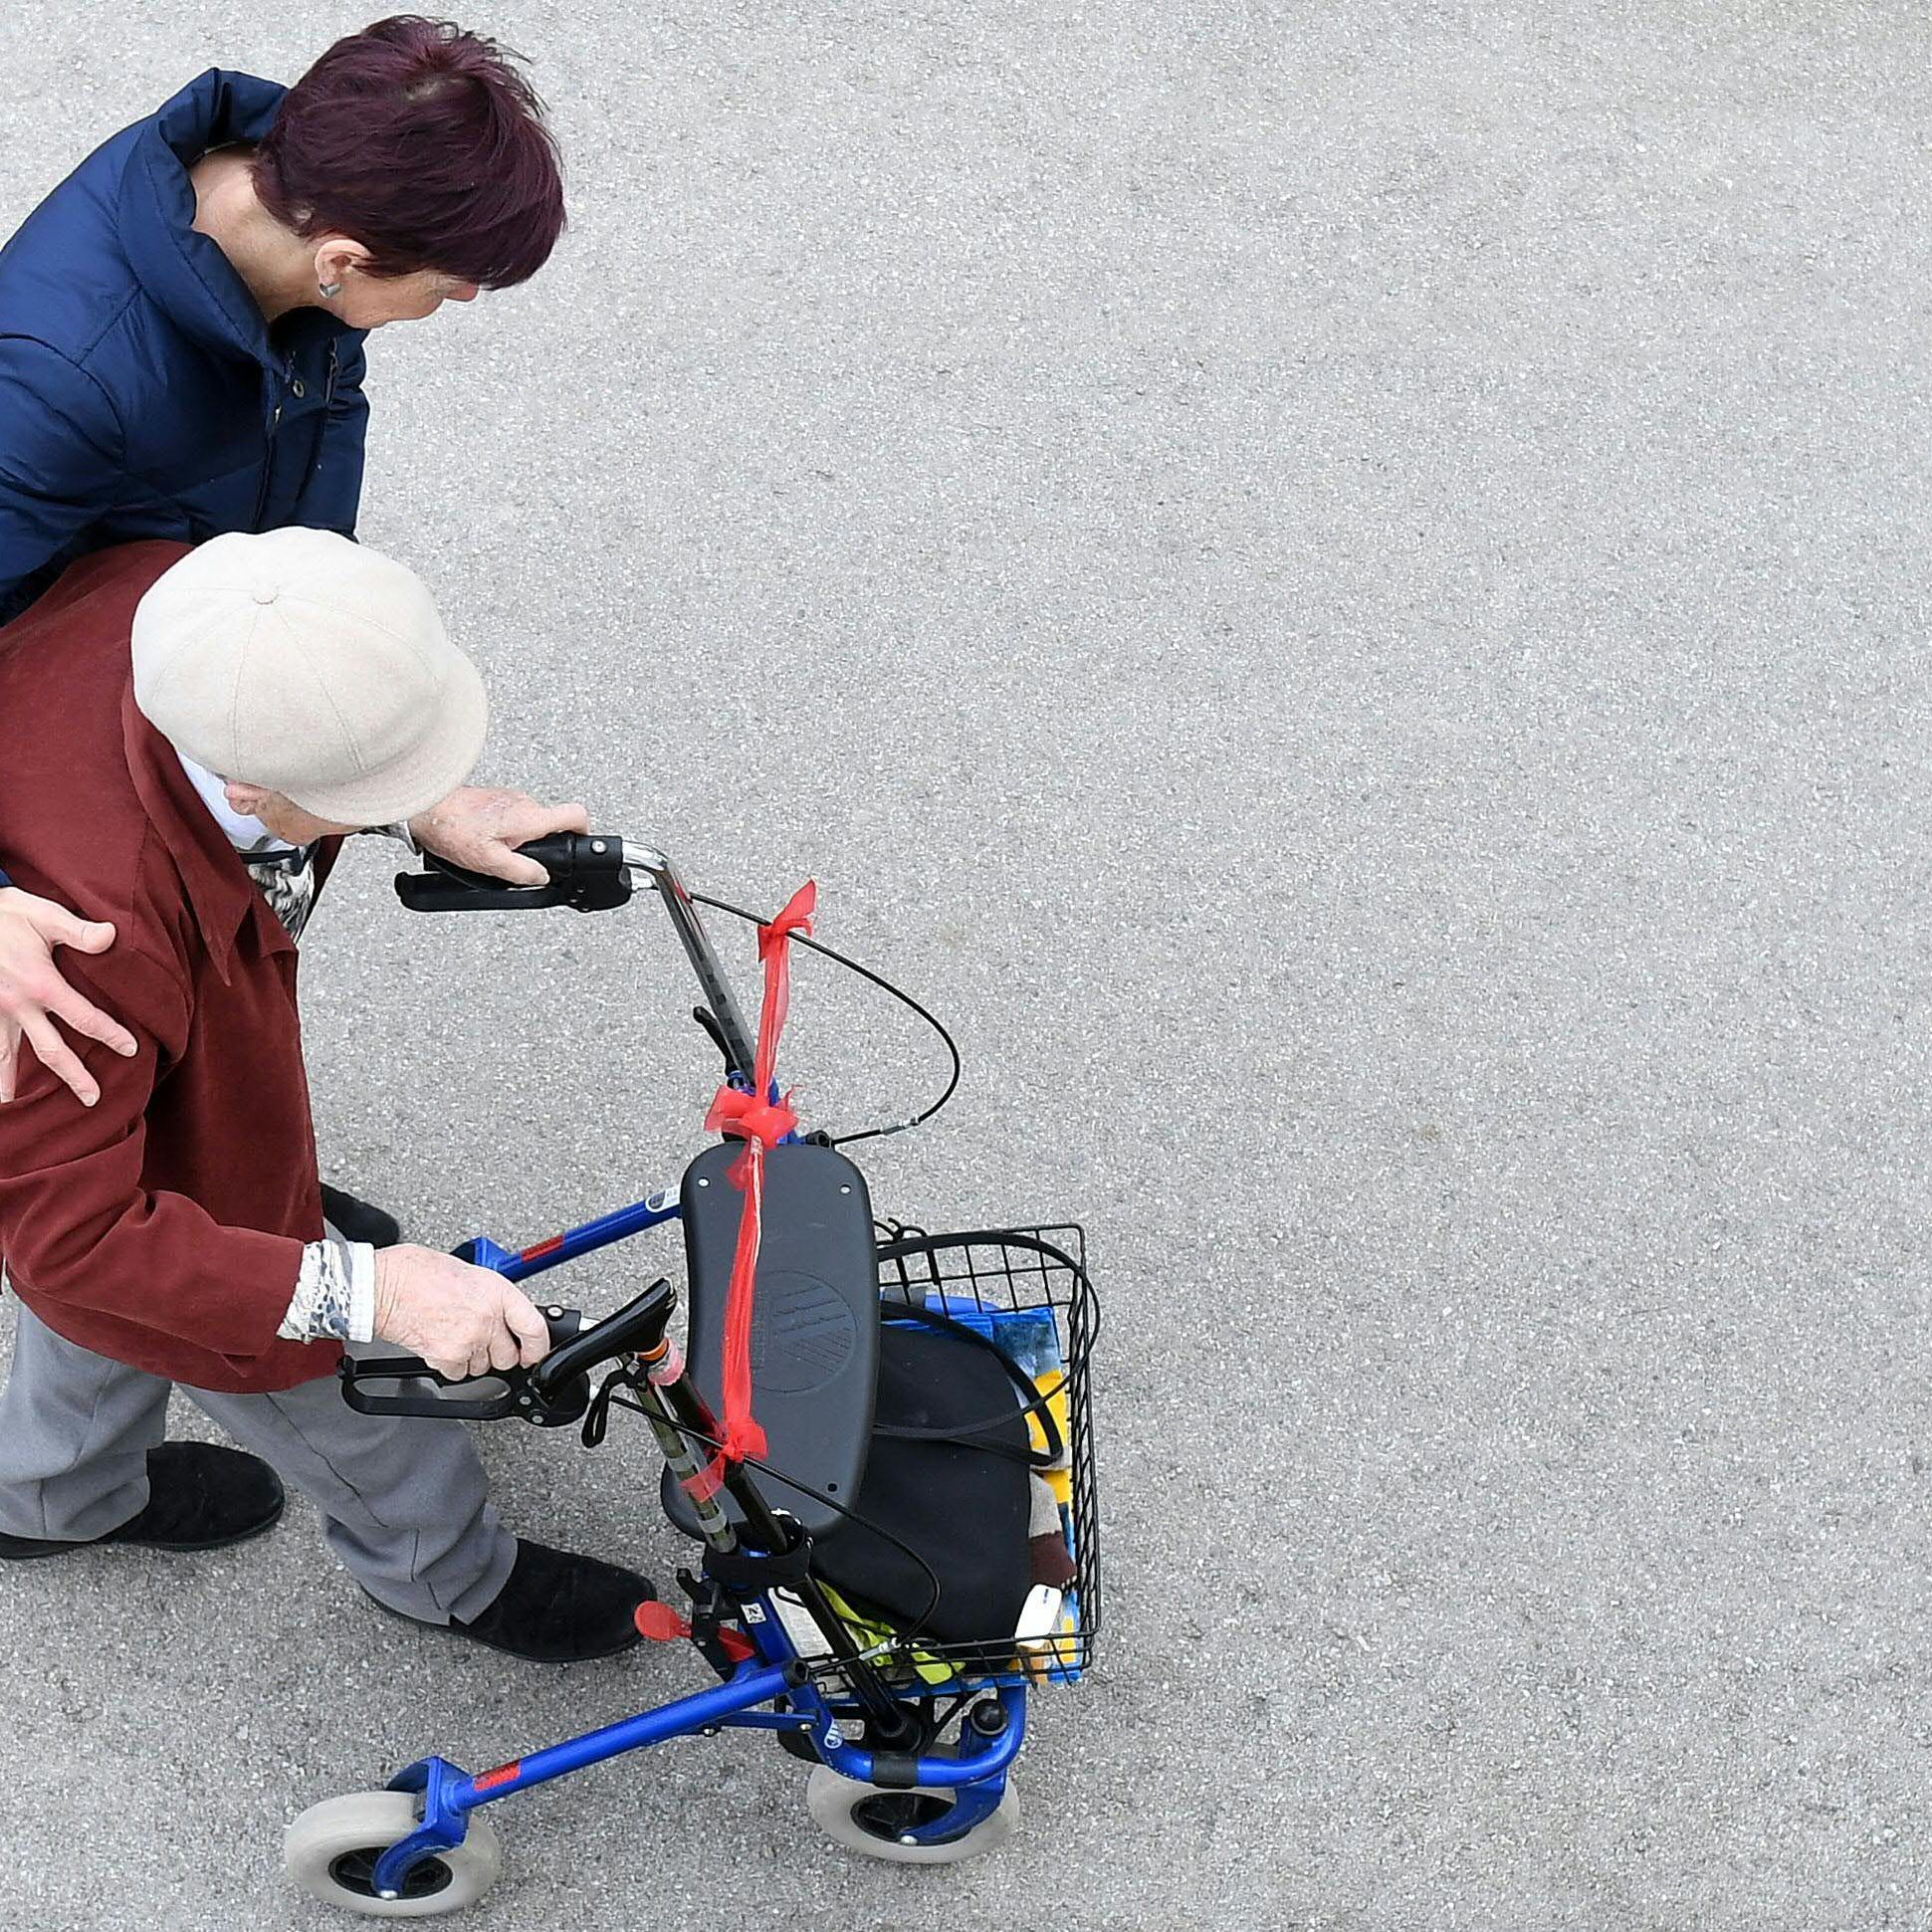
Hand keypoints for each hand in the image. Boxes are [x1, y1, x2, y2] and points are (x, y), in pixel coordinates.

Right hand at [0, 887, 138, 1106]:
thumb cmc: (5, 915)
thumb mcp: (44, 916)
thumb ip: (78, 931)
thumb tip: (113, 935)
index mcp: (41, 985)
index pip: (85, 1018)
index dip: (110, 1035)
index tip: (131, 1050)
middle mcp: (17, 1006)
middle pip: (51, 1050)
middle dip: (73, 1076)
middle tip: (92, 1100)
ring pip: (4, 1055)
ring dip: (8, 1081)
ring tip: (12, 1105)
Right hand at [371, 1243, 552, 1381]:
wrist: (385, 1287)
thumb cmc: (419, 1273)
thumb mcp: (470, 1273)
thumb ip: (492, 1297)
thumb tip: (504, 1314)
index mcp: (497, 1292)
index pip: (534, 1327)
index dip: (539, 1346)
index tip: (535, 1353)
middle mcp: (487, 1318)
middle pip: (509, 1357)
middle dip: (499, 1353)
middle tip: (483, 1340)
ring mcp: (468, 1341)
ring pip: (483, 1368)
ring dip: (474, 1358)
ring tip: (455, 1334)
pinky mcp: (446, 1358)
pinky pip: (459, 1374)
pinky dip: (451, 1365)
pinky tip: (441, 1344)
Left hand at [407, 786, 589, 886]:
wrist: (425, 808)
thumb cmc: (453, 830)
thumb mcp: (490, 863)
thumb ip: (523, 872)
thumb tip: (541, 877)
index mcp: (530, 817)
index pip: (576, 815)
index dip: (583, 832)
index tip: (577, 845)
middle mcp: (524, 803)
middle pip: (549, 826)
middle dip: (537, 846)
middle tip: (515, 859)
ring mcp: (509, 798)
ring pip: (527, 823)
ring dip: (515, 839)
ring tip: (490, 850)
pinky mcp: (495, 798)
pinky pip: (510, 817)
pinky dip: (501, 831)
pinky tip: (481, 839)